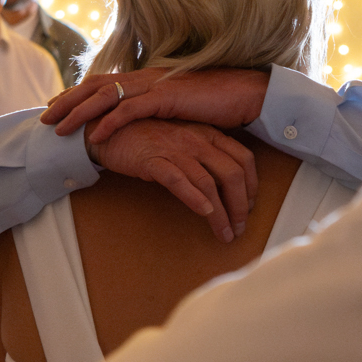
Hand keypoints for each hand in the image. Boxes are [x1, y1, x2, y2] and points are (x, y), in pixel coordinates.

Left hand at [43, 67, 271, 145]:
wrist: (247, 93)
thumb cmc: (218, 102)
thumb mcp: (180, 105)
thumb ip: (158, 108)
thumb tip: (142, 121)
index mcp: (148, 77)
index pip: (104, 82)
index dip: (77, 93)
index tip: (55, 105)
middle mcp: (147, 76)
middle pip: (95, 85)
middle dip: (67, 101)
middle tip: (43, 117)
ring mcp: (156, 85)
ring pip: (106, 95)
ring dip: (79, 112)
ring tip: (58, 129)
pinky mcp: (168, 97)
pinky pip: (131, 110)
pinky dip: (109, 122)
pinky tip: (94, 135)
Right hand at [90, 118, 258, 241]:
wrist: (109, 128)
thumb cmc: (148, 138)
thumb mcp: (184, 141)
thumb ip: (204, 157)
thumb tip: (224, 185)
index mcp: (208, 134)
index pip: (244, 159)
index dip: (252, 186)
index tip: (250, 207)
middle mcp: (197, 140)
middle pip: (232, 173)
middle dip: (241, 205)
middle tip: (240, 227)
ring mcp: (175, 149)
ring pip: (208, 182)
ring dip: (221, 213)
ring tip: (225, 233)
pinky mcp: (153, 160)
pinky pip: (178, 180)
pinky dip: (194, 198)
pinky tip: (204, 213)